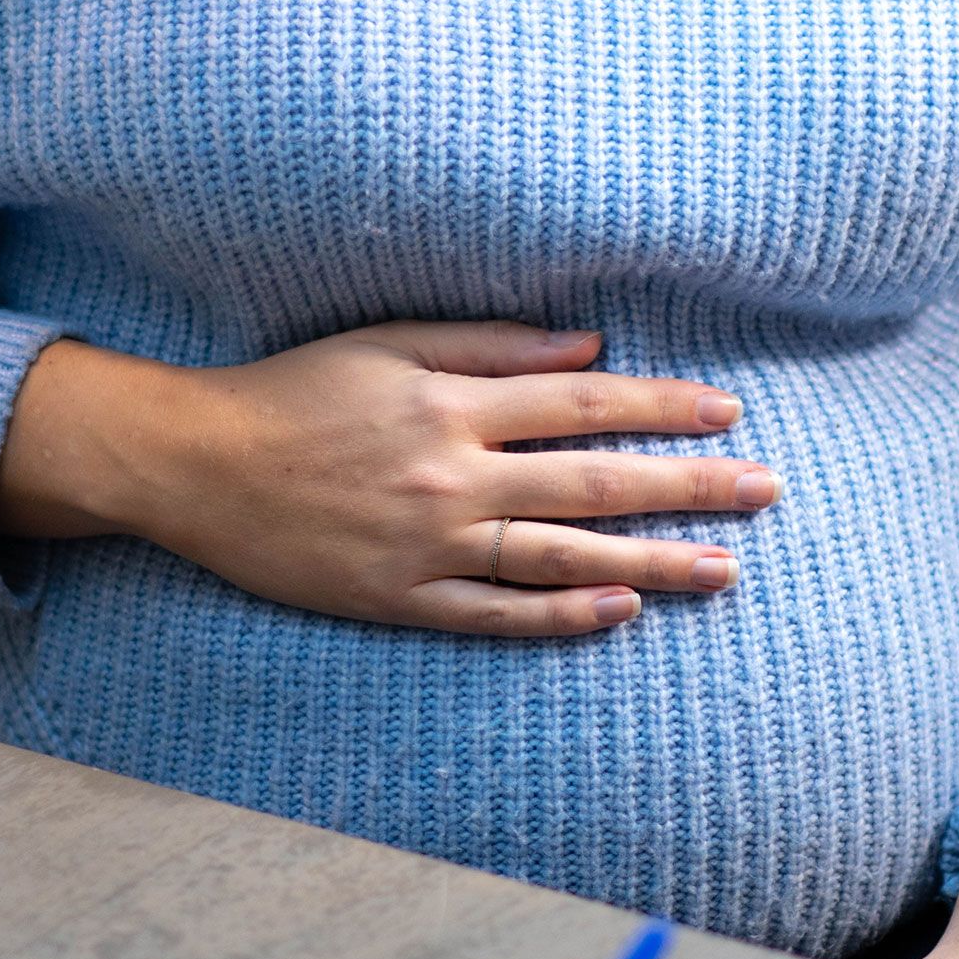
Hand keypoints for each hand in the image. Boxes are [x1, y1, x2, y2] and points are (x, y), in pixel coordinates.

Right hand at [0, 324, 778, 635]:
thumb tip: (589, 347)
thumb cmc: (290, 392)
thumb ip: (489, 344)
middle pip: (594, 483)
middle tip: (765, 492)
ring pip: (561, 558)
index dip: (663, 407)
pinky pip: (495, 613)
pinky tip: (619, 615)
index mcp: (452, 403)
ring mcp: (428, 546)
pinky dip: (559, 616)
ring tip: (722, 568)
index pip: (585, 405)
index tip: (728, 412)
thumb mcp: (384, 342)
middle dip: (688, 486)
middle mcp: (452, 477)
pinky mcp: (399, 599)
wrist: (194, 465)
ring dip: (650, 564)